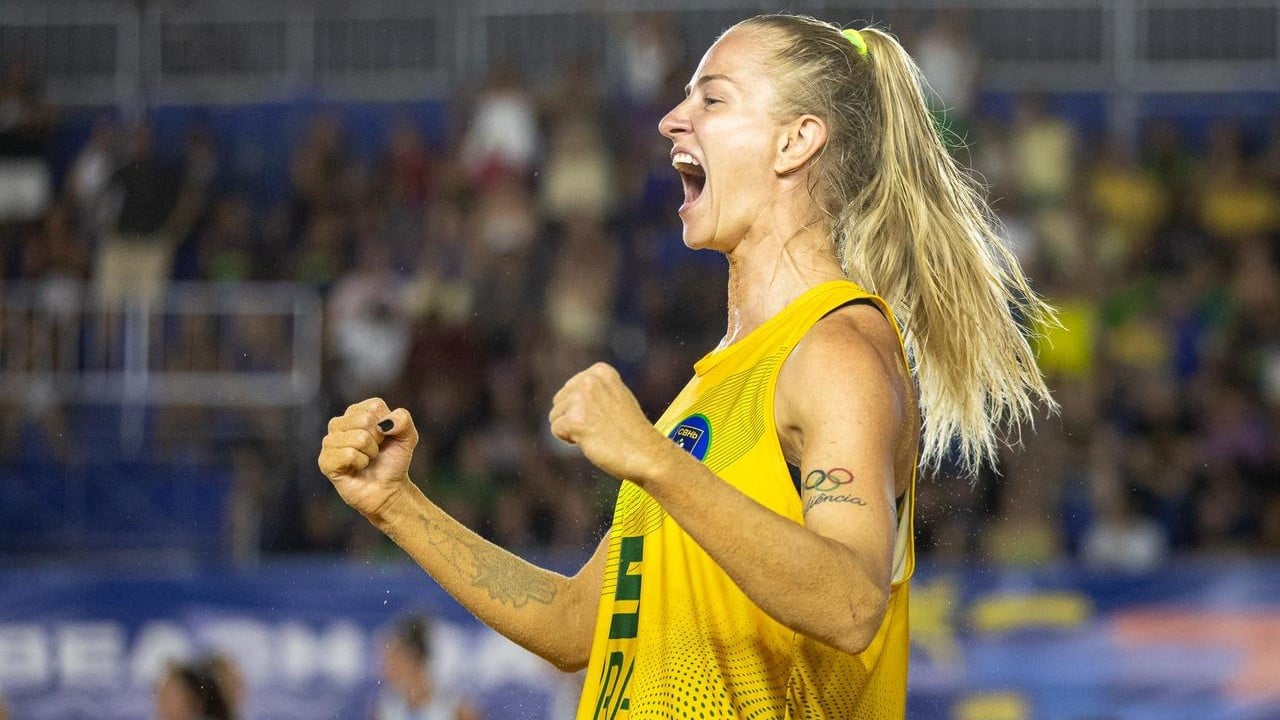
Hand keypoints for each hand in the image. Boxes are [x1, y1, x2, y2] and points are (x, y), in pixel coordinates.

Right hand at [318, 398, 417, 518]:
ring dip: (370, 453)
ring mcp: (329, 442)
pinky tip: (357, 468)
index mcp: (357, 412)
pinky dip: (360, 463)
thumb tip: (385, 423)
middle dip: (378, 440)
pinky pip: (348, 454)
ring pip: (358, 438)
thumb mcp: (408, 437)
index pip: (374, 407)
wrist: (387, 490)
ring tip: (367, 460)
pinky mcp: (325, 461)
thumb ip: (403, 419)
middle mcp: (339, 423)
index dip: (387, 425)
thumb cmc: (393, 461)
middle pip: (365, 419)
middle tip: (375, 451)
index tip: (385, 438)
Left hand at [549, 363, 675, 483]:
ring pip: (555, 416)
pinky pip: (556, 430)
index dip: (582, 406)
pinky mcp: (574, 420)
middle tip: (600, 426)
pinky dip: (568, 439)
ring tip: (597, 433)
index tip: (604, 414)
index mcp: (600, 371)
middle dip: (573, 416)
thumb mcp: (616, 397)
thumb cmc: (631, 430)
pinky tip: (590, 440)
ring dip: (571, 429)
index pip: (570, 387)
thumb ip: (594, 390)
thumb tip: (567, 392)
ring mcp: (581, 399)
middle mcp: (590, 380)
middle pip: (559, 400)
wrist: (646, 453)